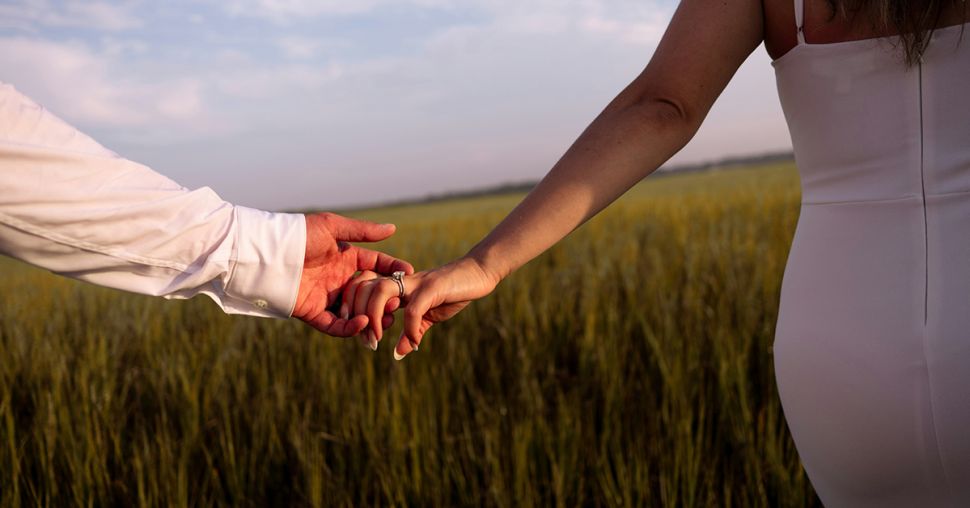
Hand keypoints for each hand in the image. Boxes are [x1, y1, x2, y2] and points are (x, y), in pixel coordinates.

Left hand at [291, 212, 412, 338]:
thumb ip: (363, 232)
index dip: (393, 269)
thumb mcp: (332, 228)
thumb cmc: (298, 235)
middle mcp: (338, 279)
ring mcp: (327, 297)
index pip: (376, 264)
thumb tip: (392, 229)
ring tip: (386, 320)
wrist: (266, 254)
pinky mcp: (314, 313)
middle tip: (401, 302)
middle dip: (387, 298)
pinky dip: (351, 328)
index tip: (410, 273)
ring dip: (372, 318)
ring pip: (355, 312)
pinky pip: (336, 326)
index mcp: (345, 258)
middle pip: (369, 292)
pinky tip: (363, 323)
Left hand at [341, 256, 498, 358]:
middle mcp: (400, 279)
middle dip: (358, 315)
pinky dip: (409, 328)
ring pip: (380, 291)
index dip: (355, 311)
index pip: (362, 289)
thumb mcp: (428, 316)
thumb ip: (411, 331)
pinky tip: (414, 343)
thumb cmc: (452, 292)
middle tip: (368, 343)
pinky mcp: (433, 286)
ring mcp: (415, 281)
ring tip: (377, 341)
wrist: (478, 274)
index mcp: (396, 284)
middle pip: (363, 287)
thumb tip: (397, 354)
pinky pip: (413, 309)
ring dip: (374, 318)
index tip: (363, 338)